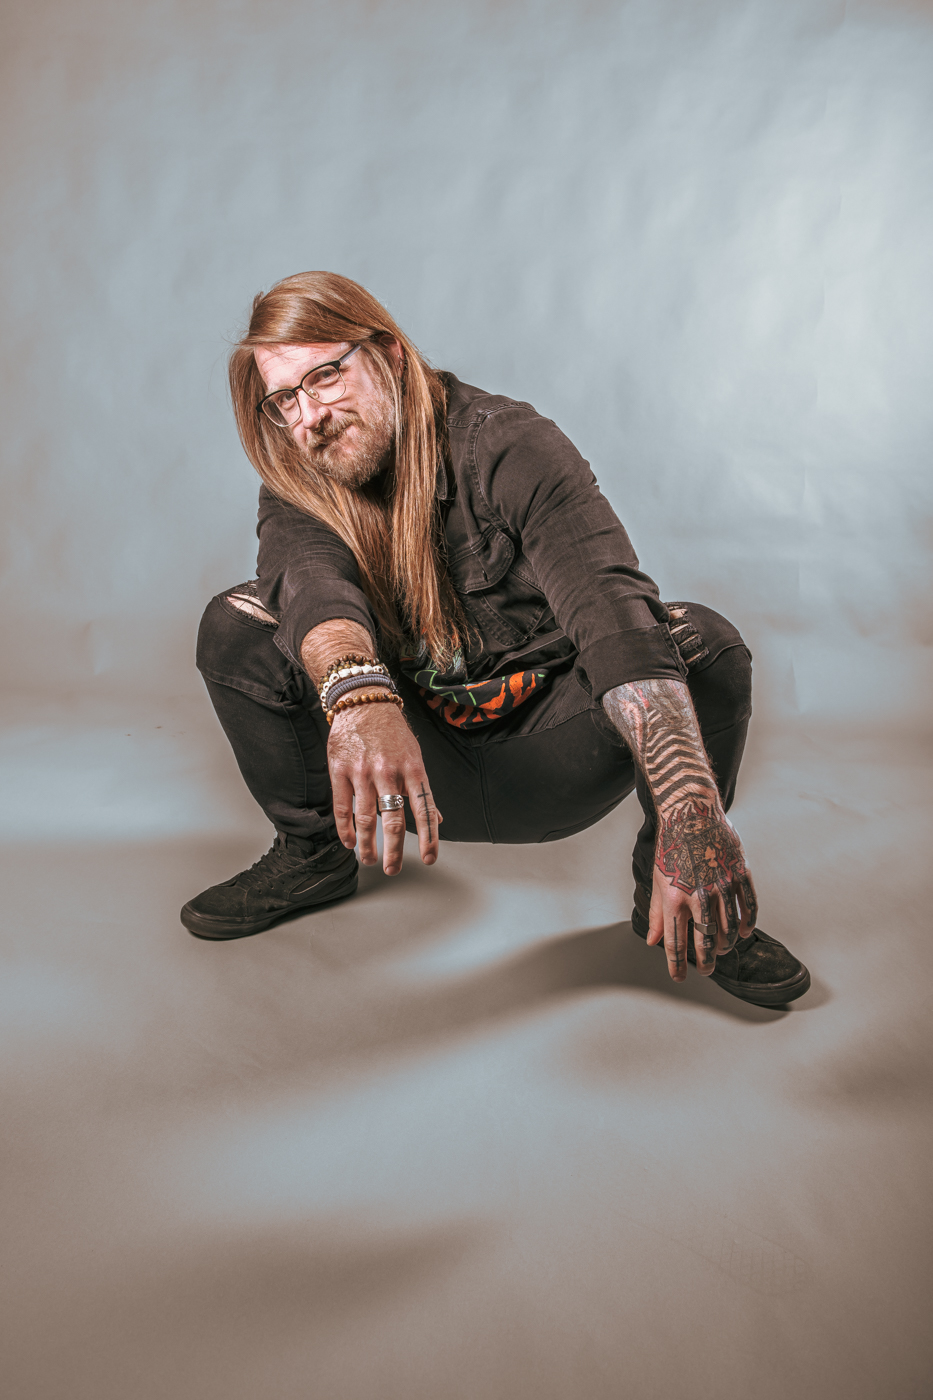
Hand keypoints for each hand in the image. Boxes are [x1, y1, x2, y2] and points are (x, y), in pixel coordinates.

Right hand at [327, 698, 441, 875]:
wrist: (363, 701)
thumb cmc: (392, 732)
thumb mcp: (415, 756)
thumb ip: (422, 790)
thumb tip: (437, 819)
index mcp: (413, 769)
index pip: (424, 809)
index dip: (429, 837)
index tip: (429, 859)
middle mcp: (389, 772)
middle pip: (394, 820)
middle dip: (395, 850)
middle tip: (392, 869)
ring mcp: (363, 771)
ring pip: (366, 818)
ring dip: (367, 845)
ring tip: (369, 860)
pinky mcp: (340, 770)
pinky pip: (342, 806)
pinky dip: (346, 828)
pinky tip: (350, 842)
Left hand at [646, 796, 757, 980]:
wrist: (692, 814)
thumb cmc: (671, 847)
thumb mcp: (658, 881)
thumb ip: (658, 914)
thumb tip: (653, 941)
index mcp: (674, 898)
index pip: (675, 942)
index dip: (677, 966)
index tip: (679, 978)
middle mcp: (699, 895)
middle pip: (705, 942)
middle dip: (705, 962)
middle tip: (705, 969)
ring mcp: (722, 885)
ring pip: (729, 929)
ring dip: (726, 945)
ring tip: (721, 950)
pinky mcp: (739, 874)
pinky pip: (748, 908)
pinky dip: (747, 925)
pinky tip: (742, 933)